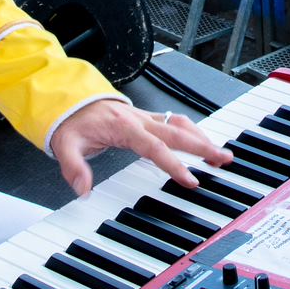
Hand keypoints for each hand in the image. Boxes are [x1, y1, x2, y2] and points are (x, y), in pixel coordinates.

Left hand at [50, 100, 233, 197]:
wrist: (70, 99)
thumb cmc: (72, 121)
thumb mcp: (65, 144)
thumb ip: (74, 167)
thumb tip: (83, 189)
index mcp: (124, 128)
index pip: (155, 148)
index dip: (174, 164)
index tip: (190, 179)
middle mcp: (140, 120)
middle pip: (178, 132)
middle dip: (203, 146)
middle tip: (223, 159)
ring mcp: (145, 117)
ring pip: (181, 124)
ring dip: (202, 138)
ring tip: (220, 154)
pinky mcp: (147, 118)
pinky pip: (175, 123)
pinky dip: (192, 132)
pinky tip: (200, 142)